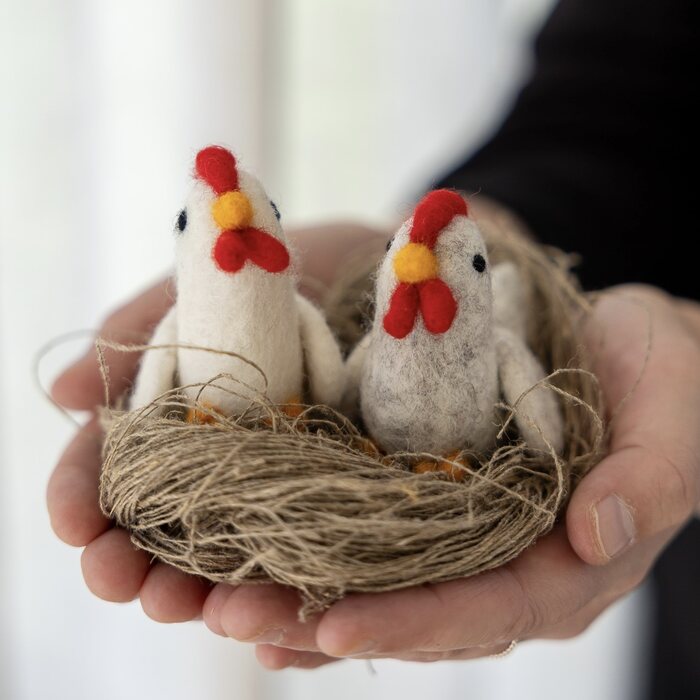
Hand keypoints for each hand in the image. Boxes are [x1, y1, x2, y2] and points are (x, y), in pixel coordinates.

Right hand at [46, 224, 386, 620]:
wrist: (388, 271)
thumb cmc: (292, 264)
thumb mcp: (217, 275)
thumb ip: (146, 322)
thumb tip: (61, 392)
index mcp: (179, 409)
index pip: (115, 464)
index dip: (83, 495)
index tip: (71, 523)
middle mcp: (221, 455)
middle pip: (163, 523)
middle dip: (132, 560)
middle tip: (120, 582)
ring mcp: (278, 479)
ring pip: (227, 551)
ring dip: (200, 589)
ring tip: (187, 606)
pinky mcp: (336, 493)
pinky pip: (308, 546)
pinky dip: (287, 583)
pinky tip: (275, 611)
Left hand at [202, 284, 699, 668]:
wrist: (632, 350)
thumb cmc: (665, 378)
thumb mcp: (672, 413)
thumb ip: (651, 477)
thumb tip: (597, 535)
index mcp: (571, 566)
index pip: (489, 611)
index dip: (415, 624)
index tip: (333, 627)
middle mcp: (511, 566)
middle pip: (416, 614)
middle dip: (326, 621)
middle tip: (237, 616)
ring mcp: (469, 539)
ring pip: (382, 587)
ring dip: (301, 598)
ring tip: (219, 601)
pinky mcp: (438, 502)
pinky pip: (372, 543)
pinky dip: (315, 558)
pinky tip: (253, 564)